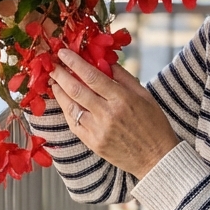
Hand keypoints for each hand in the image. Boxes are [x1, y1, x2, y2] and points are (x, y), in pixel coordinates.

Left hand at [49, 48, 178, 179]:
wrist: (157, 158)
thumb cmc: (153, 124)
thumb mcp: (144, 95)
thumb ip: (123, 77)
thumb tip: (104, 60)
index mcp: (122, 99)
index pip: (92, 76)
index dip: (74, 62)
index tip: (63, 52)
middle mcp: (107, 114)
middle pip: (76, 90)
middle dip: (61, 75)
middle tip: (52, 65)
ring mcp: (98, 130)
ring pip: (71, 107)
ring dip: (59, 93)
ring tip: (54, 82)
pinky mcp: (93, 143)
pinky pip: (74, 124)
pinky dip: (66, 110)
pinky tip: (64, 102)